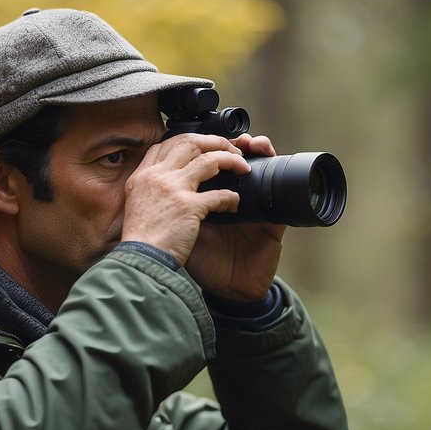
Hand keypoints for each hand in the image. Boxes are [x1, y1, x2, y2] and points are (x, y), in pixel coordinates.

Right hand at [120, 133, 249, 264]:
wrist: (140, 259)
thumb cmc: (141, 239)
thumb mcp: (136, 204)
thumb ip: (150, 188)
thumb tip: (167, 180)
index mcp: (143, 175)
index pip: (164, 144)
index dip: (188, 141)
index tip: (203, 147)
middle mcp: (156, 176)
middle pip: (189, 142)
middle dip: (214, 142)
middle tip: (230, 149)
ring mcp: (172, 188)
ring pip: (208, 160)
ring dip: (230, 160)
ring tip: (242, 168)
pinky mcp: (188, 207)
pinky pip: (219, 194)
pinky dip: (230, 198)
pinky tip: (234, 204)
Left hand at [185, 134, 285, 301]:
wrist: (228, 292)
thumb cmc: (206, 264)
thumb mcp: (183, 234)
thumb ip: (173, 211)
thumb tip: (152, 186)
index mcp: (209, 200)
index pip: (208, 167)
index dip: (204, 150)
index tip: (196, 138)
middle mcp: (232, 198)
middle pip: (232, 161)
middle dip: (228, 144)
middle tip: (225, 137)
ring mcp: (254, 206)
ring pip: (259, 167)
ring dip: (255, 148)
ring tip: (248, 141)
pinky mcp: (272, 217)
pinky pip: (278, 188)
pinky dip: (274, 167)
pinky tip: (268, 155)